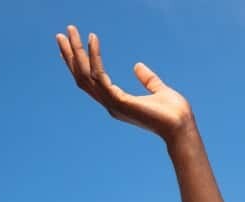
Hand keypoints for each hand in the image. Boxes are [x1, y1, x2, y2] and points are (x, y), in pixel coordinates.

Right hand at [57, 25, 194, 142]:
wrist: (182, 127)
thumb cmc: (175, 114)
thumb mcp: (159, 90)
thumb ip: (148, 79)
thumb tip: (137, 65)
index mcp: (118, 102)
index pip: (91, 81)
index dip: (80, 64)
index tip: (74, 45)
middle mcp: (110, 103)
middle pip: (82, 77)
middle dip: (71, 56)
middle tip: (62, 34)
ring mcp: (113, 103)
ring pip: (85, 75)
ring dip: (76, 52)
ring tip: (71, 31)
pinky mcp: (119, 101)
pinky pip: (99, 76)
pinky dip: (95, 57)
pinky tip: (93, 41)